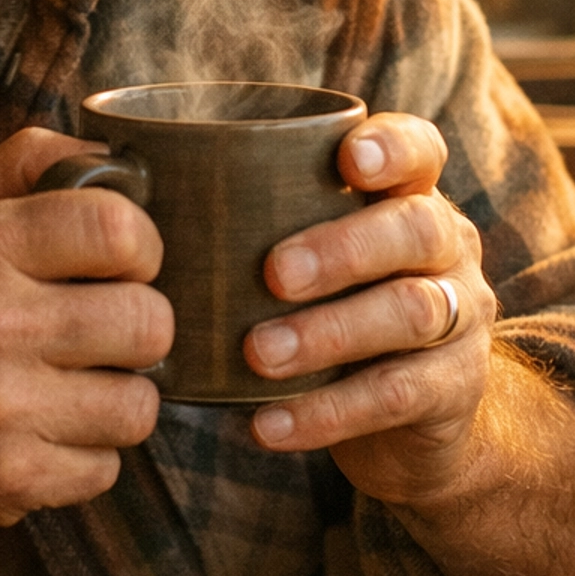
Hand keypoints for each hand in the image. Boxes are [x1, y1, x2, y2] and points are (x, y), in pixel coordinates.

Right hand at [0, 129, 168, 561]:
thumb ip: (22, 169)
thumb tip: (115, 154)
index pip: (118, 229)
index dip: (142, 247)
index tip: (123, 263)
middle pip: (148, 321)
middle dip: (136, 328)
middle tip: (99, 333)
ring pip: (138, 404)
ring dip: (114, 398)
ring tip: (68, 387)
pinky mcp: (7, 481)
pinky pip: (105, 468)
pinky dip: (81, 457)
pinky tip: (37, 435)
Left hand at [241, 112, 495, 508]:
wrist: (415, 428)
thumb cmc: (330, 314)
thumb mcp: (314, 263)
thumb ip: (254, 222)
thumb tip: (114, 174)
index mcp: (410, 200)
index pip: (421, 150)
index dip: (392, 147)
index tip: (347, 160)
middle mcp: (448, 250)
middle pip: (418, 229)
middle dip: (343, 248)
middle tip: (272, 273)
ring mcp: (461, 320)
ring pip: (411, 312)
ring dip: (329, 332)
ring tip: (258, 353)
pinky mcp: (452, 391)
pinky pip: (396, 395)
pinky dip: (326, 412)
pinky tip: (266, 425)